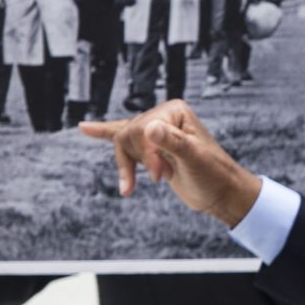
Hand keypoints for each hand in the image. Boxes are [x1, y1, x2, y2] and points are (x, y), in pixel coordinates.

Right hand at [79, 100, 261, 225]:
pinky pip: (121, 136)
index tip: (161, 175)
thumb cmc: (213, 175)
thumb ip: (173, 142)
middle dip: (140, 160)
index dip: (146, 154)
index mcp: (174, 111)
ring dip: (130, 166)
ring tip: (155, 179)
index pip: (140, 129)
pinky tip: (83, 128)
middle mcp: (163, 116)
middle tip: (161, 177)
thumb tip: (149, 128)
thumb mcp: (194, 159)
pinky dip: (102, 132)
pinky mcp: (150, 147)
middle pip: (128, 134)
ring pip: (122, 143)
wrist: (220, 193)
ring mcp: (156, 131)